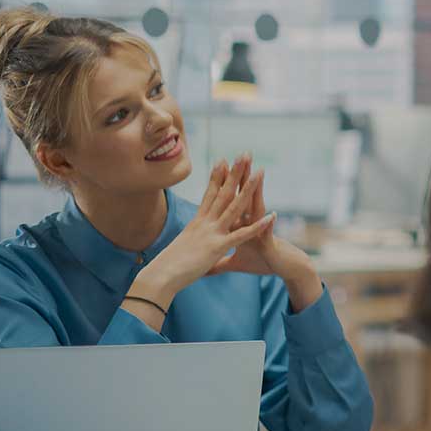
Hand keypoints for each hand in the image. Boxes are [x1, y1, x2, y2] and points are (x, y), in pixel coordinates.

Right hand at [135, 156, 273, 305]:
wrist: (159, 276)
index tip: (223, 160)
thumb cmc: (167, 267)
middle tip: (245, 154)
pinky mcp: (217, 247)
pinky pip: (241, 234)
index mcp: (197, 223)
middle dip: (235, 173)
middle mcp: (205, 223)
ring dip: (248, 189)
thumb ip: (189, 241)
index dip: (217, 177)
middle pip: (223, 193)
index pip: (209, 195)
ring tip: (260, 172)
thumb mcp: (182, 248)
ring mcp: (212, 233)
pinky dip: (257, 226)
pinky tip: (271, 216)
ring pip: (234, 206)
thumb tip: (188, 240)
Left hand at [208, 160, 323, 311]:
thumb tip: (205, 266)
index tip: (220, 165)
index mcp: (241, 225)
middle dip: (242, 177)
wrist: (284, 269)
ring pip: (258, 208)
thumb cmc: (262, 263)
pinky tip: (272, 215)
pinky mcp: (268, 244)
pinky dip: (268, 226)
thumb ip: (220, 263)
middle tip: (242, 156)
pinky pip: (267, 234)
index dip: (225, 184)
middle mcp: (252, 223)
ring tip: (259, 174)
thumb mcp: (236, 263)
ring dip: (258, 193)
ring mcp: (261, 231)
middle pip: (244, 197)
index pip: (232, 200)